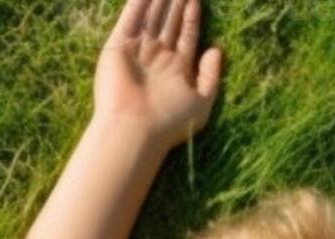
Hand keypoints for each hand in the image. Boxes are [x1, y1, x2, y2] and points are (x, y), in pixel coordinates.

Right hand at [93, 0, 223, 148]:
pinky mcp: (118, 48)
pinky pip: (129, 20)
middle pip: (169, 23)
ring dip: (159, 0)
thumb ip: (211, 75)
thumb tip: (216, 49)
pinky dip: (137, 4)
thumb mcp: (202, 100)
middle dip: (176, 3)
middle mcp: (156, 57)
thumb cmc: (170, 121)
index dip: (191, 17)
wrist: (135, 130)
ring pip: (151, 17)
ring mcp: (137, 51)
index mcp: (176, 69)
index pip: (185, 35)